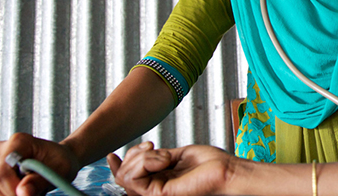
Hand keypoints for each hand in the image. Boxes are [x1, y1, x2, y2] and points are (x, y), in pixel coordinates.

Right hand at [0, 133, 80, 195]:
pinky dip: (1, 195)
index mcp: (18, 142)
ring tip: (26, 191)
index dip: (11, 189)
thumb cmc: (61, 161)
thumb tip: (22, 192)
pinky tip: (16, 192)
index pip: (0, 173)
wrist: (58, 159)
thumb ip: (40, 181)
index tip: (27, 195)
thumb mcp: (59, 170)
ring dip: (4, 195)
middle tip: (29, 195)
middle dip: (7, 195)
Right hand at [109, 142, 234, 195]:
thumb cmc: (210, 164)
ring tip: (166, 157)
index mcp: (157, 180)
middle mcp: (153, 188)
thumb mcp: (176, 155)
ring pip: (125, 175)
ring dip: (143, 158)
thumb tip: (140, 152)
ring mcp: (154, 193)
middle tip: (154, 147)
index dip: (117, 164)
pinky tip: (165, 160)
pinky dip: (147, 162)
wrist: (225, 170)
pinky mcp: (158, 195)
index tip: (112, 155)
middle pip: (122, 174)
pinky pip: (135, 178)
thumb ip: (155, 157)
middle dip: (134, 154)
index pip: (127, 176)